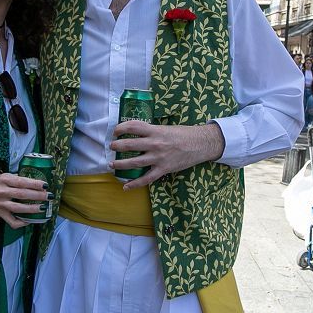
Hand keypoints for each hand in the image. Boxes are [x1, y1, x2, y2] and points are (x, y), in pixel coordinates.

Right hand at [0, 173, 48, 228]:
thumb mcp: (5, 176)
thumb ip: (18, 179)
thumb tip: (36, 183)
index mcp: (4, 180)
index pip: (21, 182)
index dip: (34, 184)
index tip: (45, 185)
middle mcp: (2, 192)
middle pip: (22, 195)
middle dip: (37, 196)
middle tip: (48, 196)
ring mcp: (1, 204)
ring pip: (18, 208)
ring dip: (32, 209)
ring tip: (42, 208)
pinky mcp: (0, 214)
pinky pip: (12, 221)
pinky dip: (21, 223)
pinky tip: (29, 220)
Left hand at [109, 121, 224, 189]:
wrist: (200, 144)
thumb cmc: (184, 134)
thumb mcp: (166, 128)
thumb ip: (152, 131)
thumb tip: (138, 133)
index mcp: (155, 130)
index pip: (134, 126)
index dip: (121, 128)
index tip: (115, 131)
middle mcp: (155, 143)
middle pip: (130, 145)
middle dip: (117, 146)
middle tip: (111, 147)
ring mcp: (158, 158)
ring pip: (134, 162)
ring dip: (120, 164)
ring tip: (112, 165)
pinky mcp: (163, 169)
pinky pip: (146, 179)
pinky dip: (135, 184)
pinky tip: (126, 186)